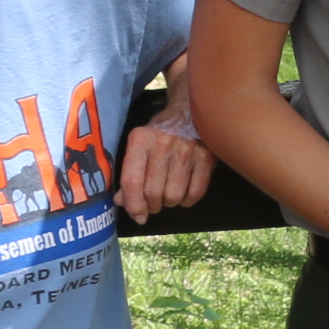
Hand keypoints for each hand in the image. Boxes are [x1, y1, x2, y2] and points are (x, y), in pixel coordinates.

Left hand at [116, 107, 213, 222]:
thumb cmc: (159, 134)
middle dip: (152, 205)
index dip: (133, 205)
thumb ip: (129, 174)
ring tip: (168, 194)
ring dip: (170, 202)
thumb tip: (122, 202)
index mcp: (140, 140)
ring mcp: (187, 150)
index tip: (138, 216)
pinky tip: (184, 194)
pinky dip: (188, 200)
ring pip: (174, 196)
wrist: (188, 112)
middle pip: (153, 193)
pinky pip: (195, 193)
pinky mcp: (206, 157)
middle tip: (154, 202)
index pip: (132, 181)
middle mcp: (163, 143)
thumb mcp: (138, 147)